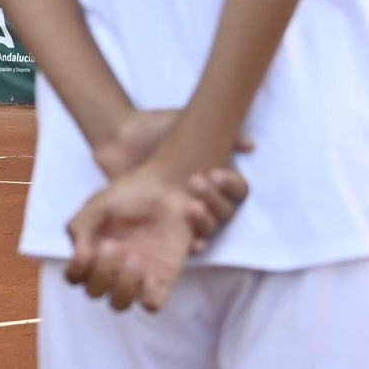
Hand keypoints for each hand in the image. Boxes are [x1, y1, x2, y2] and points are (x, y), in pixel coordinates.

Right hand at [66, 164, 207, 311]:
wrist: (166, 187)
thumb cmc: (130, 193)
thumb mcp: (98, 204)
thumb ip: (80, 227)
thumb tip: (78, 255)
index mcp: (92, 251)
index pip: (74, 276)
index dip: (77, 269)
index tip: (87, 250)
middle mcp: (112, 268)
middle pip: (94, 293)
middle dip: (101, 273)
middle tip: (114, 246)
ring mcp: (136, 276)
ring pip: (120, 304)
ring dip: (123, 286)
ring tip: (135, 258)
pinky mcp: (162, 278)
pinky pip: (152, 303)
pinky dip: (149, 296)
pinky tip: (150, 274)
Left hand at [93, 109, 252, 246]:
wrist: (119, 138)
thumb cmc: (154, 129)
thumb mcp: (184, 123)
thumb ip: (215, 129)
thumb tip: (250, 144)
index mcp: (212, 175)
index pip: (237, 189)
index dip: (231, 184)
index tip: (215, 173)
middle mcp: (202, 196)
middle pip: (225, 211)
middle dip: (215, 199)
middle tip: (195, 182)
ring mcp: (183, 211)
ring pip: (210, 228)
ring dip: (206, 222)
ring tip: (192, 208)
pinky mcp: (165, 225)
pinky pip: (186, 244)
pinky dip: (194, 246)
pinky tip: (194, 243)